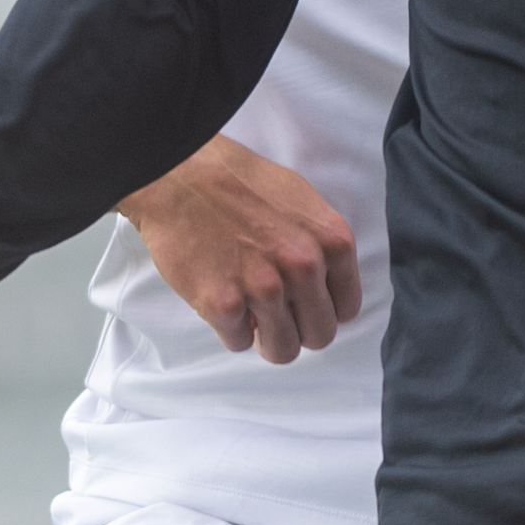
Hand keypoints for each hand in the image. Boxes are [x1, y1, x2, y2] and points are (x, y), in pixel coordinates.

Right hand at [126, 134, 359, 359]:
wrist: (179, 174)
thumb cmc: (237, 183)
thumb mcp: (301, 201)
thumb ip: (319, 247)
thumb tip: (323, 287)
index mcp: (332, 242)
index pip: (346, 308)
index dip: (322, 309)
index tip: (302, 304)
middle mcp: (304, 267)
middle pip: (320, 336)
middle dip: (297, 330)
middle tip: (275, 316)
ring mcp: (264, 288)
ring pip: (282, 351)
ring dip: (265, 338)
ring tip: (248, 315)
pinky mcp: (223, 305)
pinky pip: (238, 343)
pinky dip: (228, 329)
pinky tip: (219, 298)